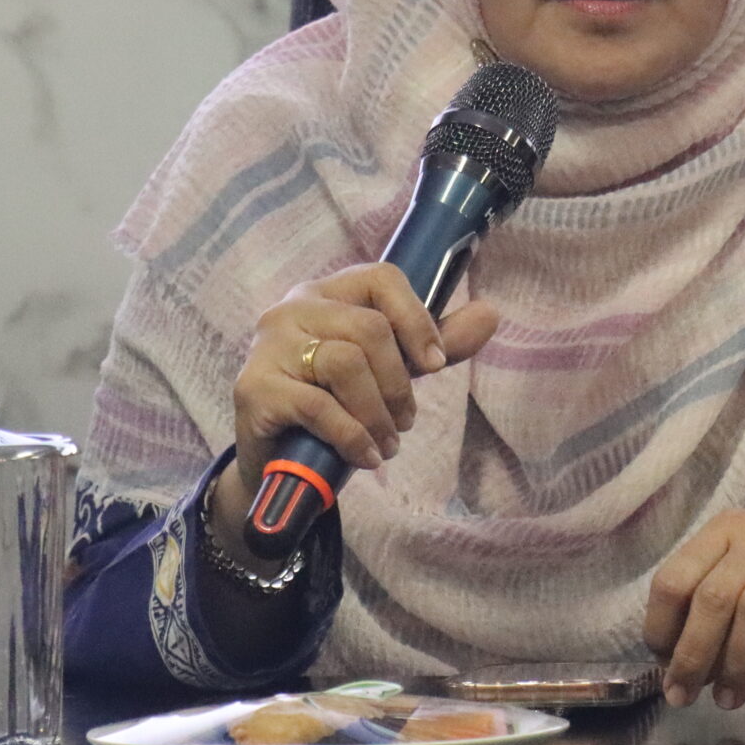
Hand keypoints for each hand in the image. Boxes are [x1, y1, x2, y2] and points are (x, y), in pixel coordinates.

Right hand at [210, 264, 498, 541]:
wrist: (275, 466)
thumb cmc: (334, 407)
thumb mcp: (388, 372)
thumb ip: (432, 344)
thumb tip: (490, 313)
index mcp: (327, 294)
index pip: (381, 278)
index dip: (417, 319)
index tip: (436, 364)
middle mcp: (292, 310)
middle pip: (369, 328)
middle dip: (400, 383)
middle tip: (406, 422)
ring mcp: (268, 347)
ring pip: (345, 363)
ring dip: (378, 413)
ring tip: (386, 443)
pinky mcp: (254, 389)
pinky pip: (318, 406)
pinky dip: (353, 435)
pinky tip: (366, 455)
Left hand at [644, 503, 744, 709]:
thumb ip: (709, 597)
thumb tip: (674, 661)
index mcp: (726, 531)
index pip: (675, 579)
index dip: (661, 628)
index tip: (663, 663)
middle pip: (713, 598)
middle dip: (692, 656)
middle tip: (683, 695)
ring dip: (735, 666)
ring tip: (728, 700)